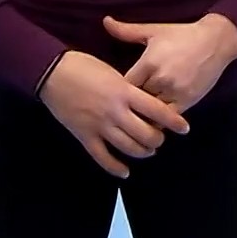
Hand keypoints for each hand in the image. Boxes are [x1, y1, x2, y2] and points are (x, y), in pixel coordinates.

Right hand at [39, 50, 191, 178]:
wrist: (52, 72)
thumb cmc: (83, 65)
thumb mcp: (113, 72)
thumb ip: (130, 89)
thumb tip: (146, 100)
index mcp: (124, 92)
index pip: (158, 111)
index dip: (175, 122)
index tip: (184, 128)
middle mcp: (115, 111)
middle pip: (147, 135)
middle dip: (158, 140)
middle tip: (160, 138)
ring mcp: (100, 126)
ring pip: (129, 148)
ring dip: (142, 152)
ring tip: (147, 150)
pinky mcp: (84, 136)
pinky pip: (103, 158)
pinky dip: (115, 167)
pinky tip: (125, 172)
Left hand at [103, 14, 236, 112]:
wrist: (215, 41)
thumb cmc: (182, 35)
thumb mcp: (153, 31)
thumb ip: (126, 31)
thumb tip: (105, 21)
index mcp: (148, 63)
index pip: (125, 85)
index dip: (120, 90)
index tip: (116, 92)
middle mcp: (160, 79)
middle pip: (136, 101)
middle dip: (131, 103)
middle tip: (124, 107)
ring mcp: (175, 92)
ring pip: (151, 113)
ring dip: (146, 113)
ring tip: (138, 116)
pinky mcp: (188, 101)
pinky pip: (168, 119)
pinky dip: (161, 120)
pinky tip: (156, 119)